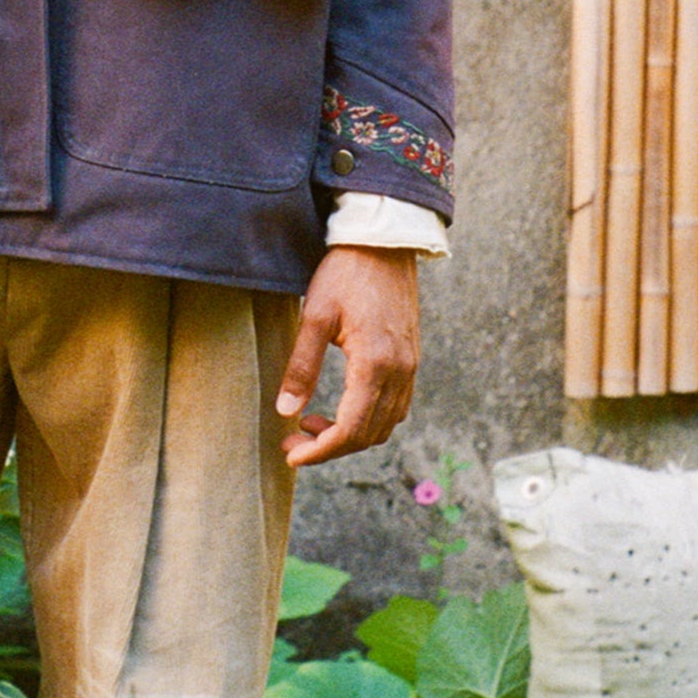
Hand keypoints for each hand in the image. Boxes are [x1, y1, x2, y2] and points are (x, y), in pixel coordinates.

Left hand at [276, 246, 420, 469]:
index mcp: (375, 363)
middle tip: (293, 441)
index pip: (351, 428)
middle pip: (369, 434)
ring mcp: (410, 366)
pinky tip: (340, 407)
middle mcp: (400, 371)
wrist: (383, 242)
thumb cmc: (345, 273)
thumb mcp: (314, 316)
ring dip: (349, 434)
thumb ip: (301, 367)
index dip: (321, 450)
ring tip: (310, 422)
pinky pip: (395, 405)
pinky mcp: (411, 359)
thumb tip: (286, 411)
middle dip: (330, 447)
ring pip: (384, 424)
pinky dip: (368, 418)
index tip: (292, 455)